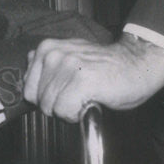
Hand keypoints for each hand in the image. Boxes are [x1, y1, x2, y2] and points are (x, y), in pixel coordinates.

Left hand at [23, 35, 163, 122]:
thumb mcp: (69, 57)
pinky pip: (64, 111)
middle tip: (77, 96)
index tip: (64, 93)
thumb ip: (47, 64)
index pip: (28, 89)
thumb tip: (28, 74)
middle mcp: (53, 54)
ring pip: (51, 107)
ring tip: (84, 97)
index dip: (46, 99)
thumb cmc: (104, 67)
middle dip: (57, 105)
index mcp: (46, 48)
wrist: (136, 64)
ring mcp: (67, 66)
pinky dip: (76, 115)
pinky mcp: (81, 81)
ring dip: (68, 111)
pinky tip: (89, 102)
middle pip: (39, 100)